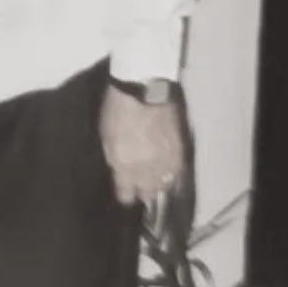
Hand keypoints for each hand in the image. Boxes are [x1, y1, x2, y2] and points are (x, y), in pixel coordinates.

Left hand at [99, 85, 185, 206]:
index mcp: (125, 166)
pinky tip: (166, 172)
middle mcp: (147, 169)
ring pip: (164, 185)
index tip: (124, 194)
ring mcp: (166, 161)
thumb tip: (120, 175)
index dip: (125, 195)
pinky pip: (176, 173)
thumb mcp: (106, 139)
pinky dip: (170, 174)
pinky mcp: (180, 151)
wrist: (144, 91)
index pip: (126, 193)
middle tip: (139, 188)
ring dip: (157, 184)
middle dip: (142, 192)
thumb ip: (115, 161)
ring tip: (153, 181)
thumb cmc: (116, 111)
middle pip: (148, 193)